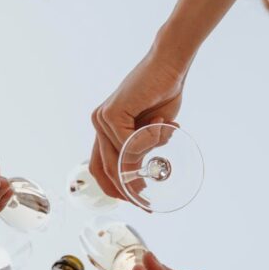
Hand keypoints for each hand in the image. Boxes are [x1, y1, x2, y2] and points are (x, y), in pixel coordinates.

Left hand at [89, 48, 186, 199]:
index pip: (101, 167)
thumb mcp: (152, 130)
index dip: (116, 189)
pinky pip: (127, 144)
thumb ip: (144, 148)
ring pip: (118, 159)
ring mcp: (102, 119)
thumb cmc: (164, 93)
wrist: (170, 66)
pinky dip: (147, 143)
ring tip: (164, 153)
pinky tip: (163, 128)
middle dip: (126, 189)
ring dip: (143, 162)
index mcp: (106, 129)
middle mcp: (99, 124)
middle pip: (105, 169)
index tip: (138, 202)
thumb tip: (145, 171)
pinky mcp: (111, 113)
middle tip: (147, 203)